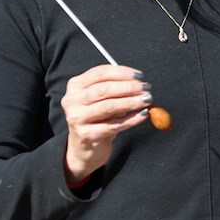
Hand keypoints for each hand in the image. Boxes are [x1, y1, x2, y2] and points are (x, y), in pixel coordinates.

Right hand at [61, 65, 151, 184]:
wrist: (85, 146)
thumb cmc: (98, 116)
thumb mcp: (102, 98)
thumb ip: (116, 87)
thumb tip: (141, 83)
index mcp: (76, 85)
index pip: (100, 73)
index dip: (122, 73)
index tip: (140, 76)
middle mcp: (72, 100)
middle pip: (104, 89)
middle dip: (129, 87)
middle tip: (147, 88)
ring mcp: (77, 118)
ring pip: (108, 106)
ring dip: (131, 102)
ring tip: (147, 100)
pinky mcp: (87, 135)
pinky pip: (114, 125)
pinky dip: (132, 119)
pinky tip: (143, 114)